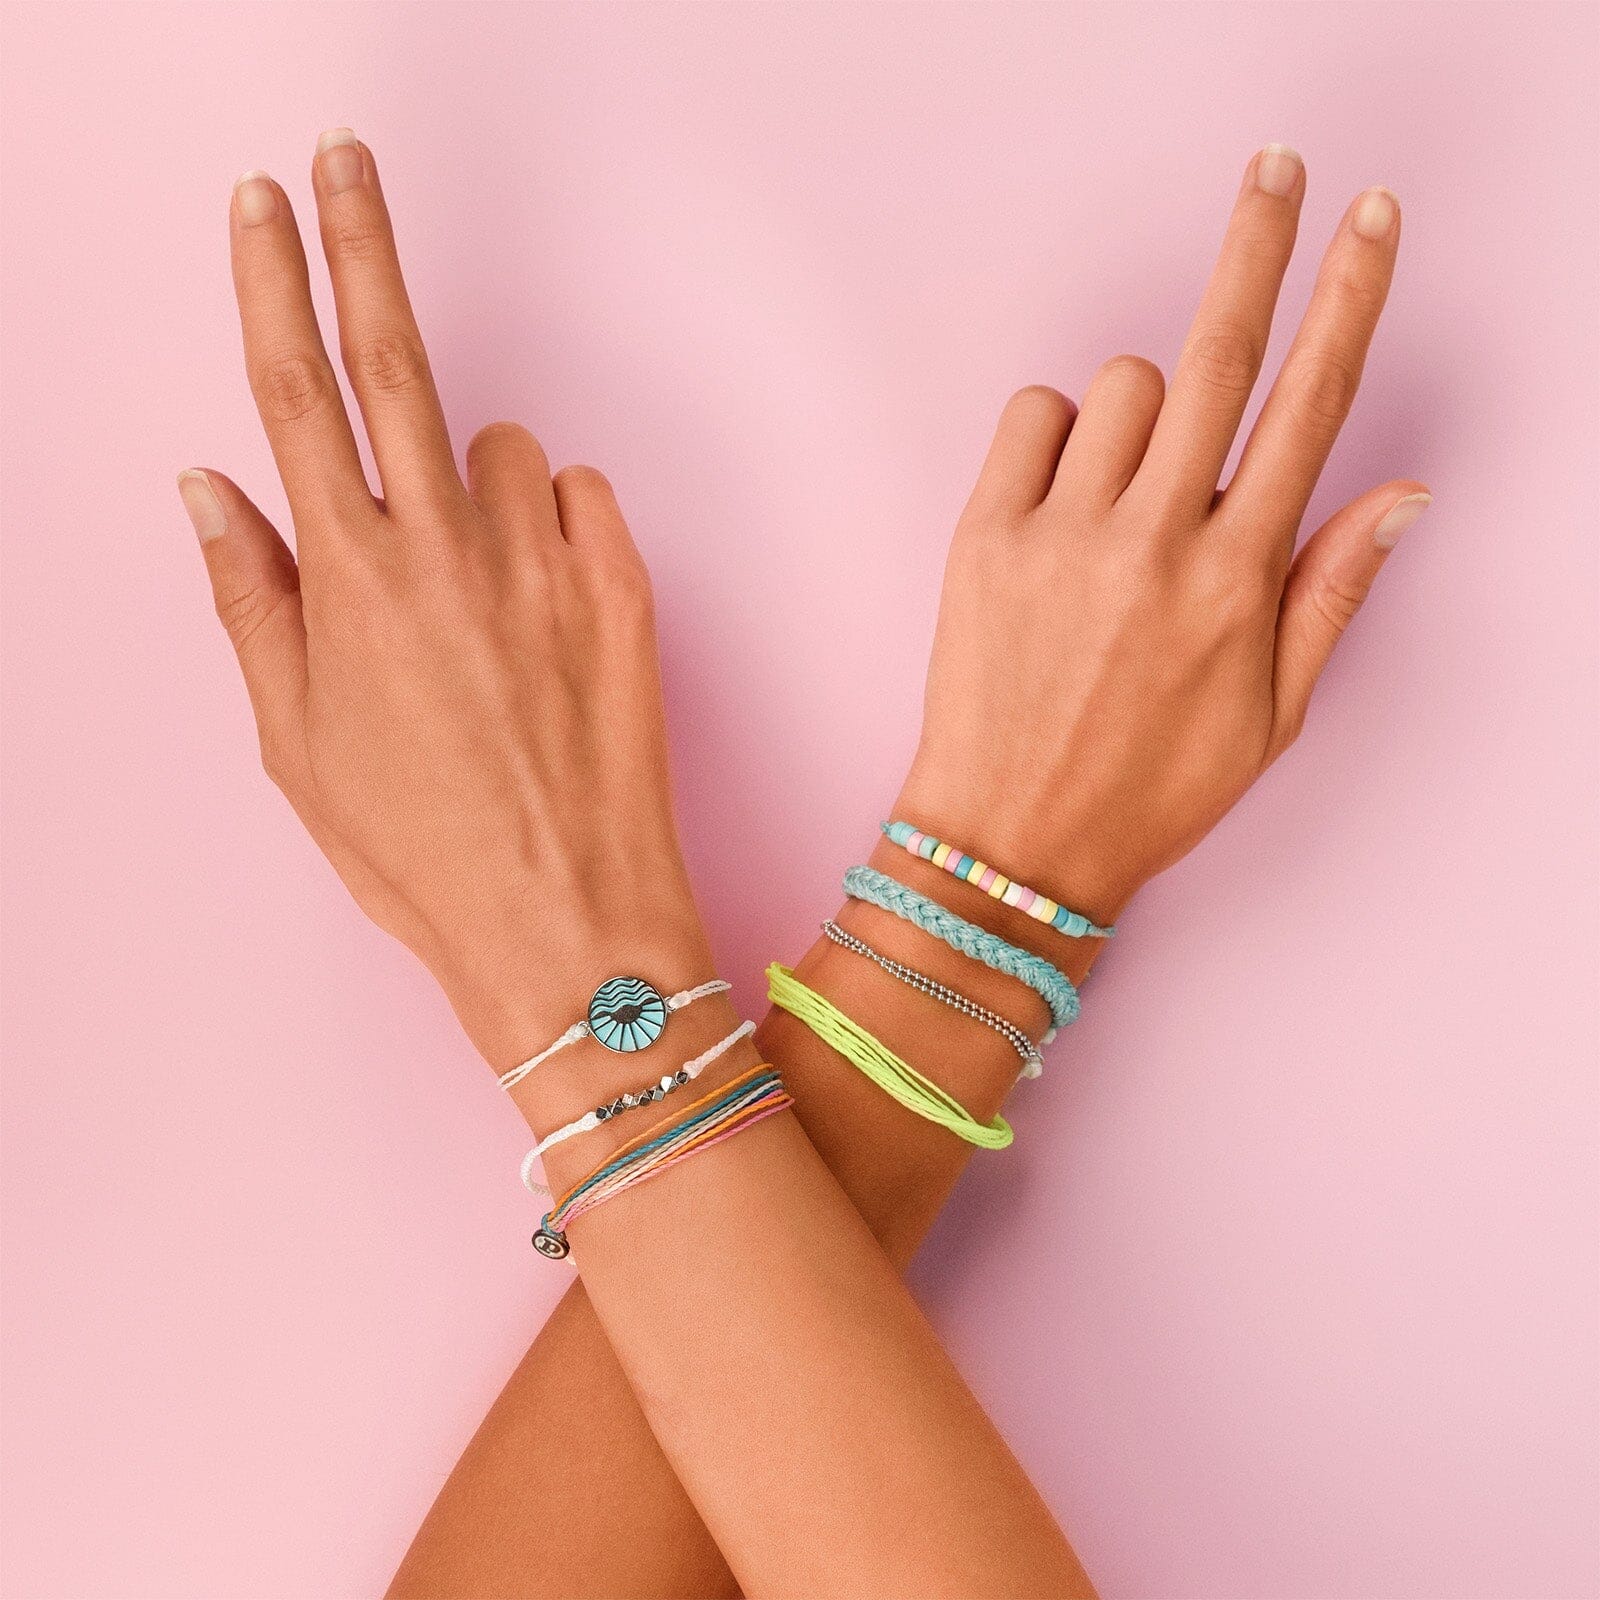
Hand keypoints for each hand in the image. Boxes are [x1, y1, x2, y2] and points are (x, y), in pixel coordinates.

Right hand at [179, 132, 706, 1066]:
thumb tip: (210, 489)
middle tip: (344, 163)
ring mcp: (547, 563)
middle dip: (360, 242)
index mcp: (352, 583)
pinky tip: (547, 602)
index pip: (294, 392)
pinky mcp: (626, 589)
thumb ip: (253, 600)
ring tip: (478, 591)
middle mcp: (448, 551)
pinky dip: (560, 525)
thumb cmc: (423, 855)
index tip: (264, 203)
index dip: (271, 282)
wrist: (568, 924)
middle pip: (396, 356)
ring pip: (505, 449)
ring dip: (480, 484)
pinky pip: (583, 498)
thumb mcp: (298, 745)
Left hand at [896, 148, 1427, 923]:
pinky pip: (1031, 415)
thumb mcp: (1271, 717)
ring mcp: (1065, 534)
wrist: (1011, 845)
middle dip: (1258, 242)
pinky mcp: (986, 538)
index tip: (1367, 220)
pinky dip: (1055, 431)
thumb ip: (1331, 595)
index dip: (1348, 298)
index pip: (1312, 406)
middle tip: (1276, 168)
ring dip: (1144, 407)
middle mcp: (1156, 542)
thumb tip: (1402, 492)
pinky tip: (1064, 492)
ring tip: (1129, 490)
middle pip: (1220, 351)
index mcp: (1237, 582)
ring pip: (1124, 384)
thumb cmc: (1149, 789)